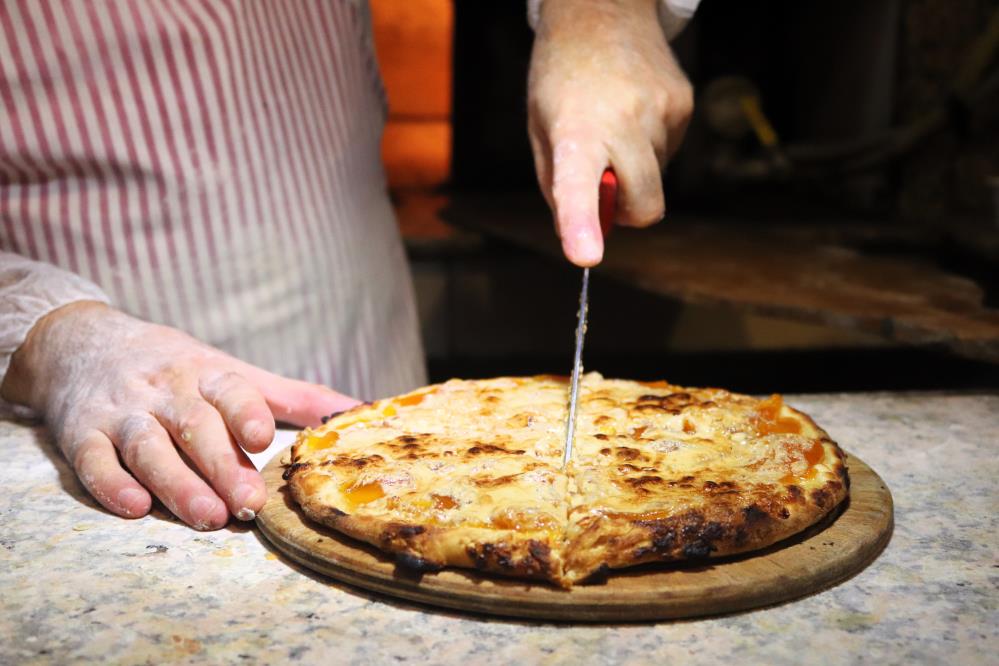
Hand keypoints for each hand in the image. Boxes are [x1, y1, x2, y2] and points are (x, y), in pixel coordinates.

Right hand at [1, 301, 358, 529]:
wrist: (83, 342)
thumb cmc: (175, 366)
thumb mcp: (231, 370)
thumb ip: (290, 395)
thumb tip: (357, 409)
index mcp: (206, 373)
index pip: (230, 390)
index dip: (246, 413)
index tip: (264, 439)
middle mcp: (164, 391)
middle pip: (194, 427)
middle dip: (222, 467)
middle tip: (248, 505)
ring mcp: (121, 412)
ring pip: (148, 447)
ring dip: (176, 483)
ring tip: (206, 517)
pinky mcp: (81, 433)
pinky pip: (94, 460)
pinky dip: (112, 484)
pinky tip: (134, 507)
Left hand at [528, 0, 693, 265]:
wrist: (601, 8)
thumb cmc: (561, 76)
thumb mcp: (540, 128)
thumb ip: (558, 185)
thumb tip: (589, 231)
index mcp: (575, 129)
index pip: (579, 185)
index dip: (582, 224)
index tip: (586, 256)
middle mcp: (623, 119)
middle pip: (645, 204)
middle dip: (627, 211)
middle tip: (602, 183)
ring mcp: (661, 110)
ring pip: (656, 178)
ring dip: (634, 170)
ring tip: (613, 124)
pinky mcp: (683, 103)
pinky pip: (668, 151)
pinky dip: (649, 146)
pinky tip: (632, 111)